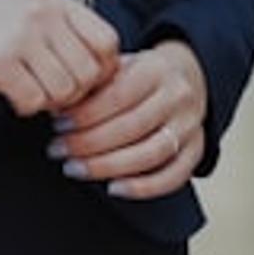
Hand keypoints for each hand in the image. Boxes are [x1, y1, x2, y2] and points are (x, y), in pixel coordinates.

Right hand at [0, 0, 119, 113]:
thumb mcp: (23, 6)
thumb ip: (60, 28)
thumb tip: (96, 68)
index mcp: (53, 0)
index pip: (107, 40)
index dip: (103, 68)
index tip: (87, 80)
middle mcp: (42, 16)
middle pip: (89, 72)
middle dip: (76, 93)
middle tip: (55, 94)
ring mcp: (20, 38)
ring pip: (64, 91)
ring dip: (50, 102)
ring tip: (31, 92)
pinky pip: (33, 101)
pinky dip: (26, 107)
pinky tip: (12, 96)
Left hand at [49, 42, 208, 198]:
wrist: (185, 77)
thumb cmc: (140, 76)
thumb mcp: (118, 66)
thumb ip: (93, 84)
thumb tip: (56, 107)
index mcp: (156, 70)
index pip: (118, 96)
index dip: (85, 115)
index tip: (58, 125)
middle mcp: (177, 97)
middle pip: (132, 127)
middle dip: (88, 143)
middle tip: (58, 151)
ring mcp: (190, 126)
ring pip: (151, 154)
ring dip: (108, 167)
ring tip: (75, 169)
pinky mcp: (196, 150)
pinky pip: (174, 176)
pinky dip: (143, 188)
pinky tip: (114, 188)